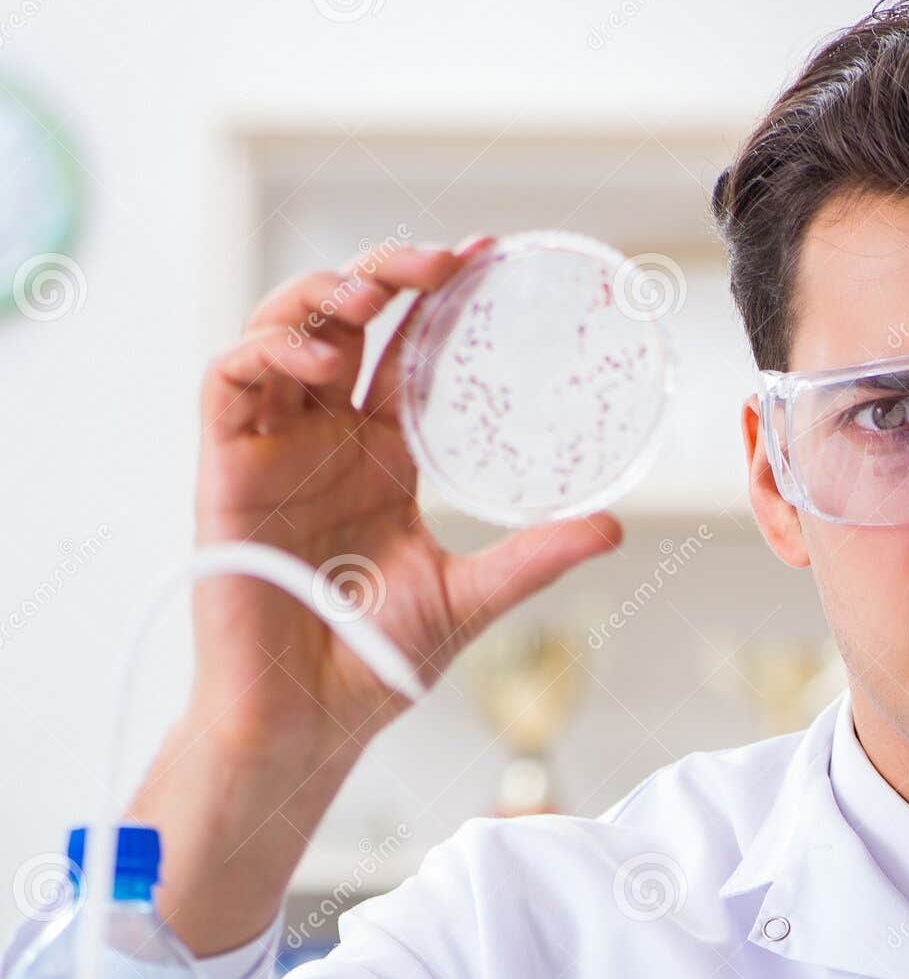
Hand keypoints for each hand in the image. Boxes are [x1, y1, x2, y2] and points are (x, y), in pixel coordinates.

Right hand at [134, 237, 621, 954]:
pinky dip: (265, 353)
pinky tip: (316, 358)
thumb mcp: (471, 596)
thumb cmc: (378, 661)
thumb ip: (533, 557)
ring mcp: (273, 451)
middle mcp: (324, 440)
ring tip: (378, 289)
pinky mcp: (224, 472)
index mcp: (381, 456)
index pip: (405, 353)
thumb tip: (614, 527)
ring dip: (321, 295)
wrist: (312, 721)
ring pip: (278, 332)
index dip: (437, 298)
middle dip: (383, 272)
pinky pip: (228, 384)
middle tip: (439, 259)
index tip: (486, 256)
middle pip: (342, 321)